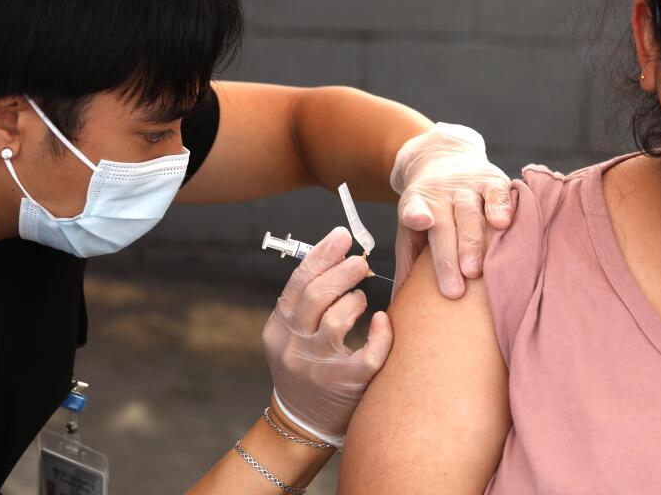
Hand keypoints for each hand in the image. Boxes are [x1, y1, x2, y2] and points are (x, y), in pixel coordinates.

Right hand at [262, 227, 392, 446]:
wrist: (302, 424)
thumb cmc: (306, 368)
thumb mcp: (292, 335)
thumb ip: (307, 302)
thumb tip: (335, 256)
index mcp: (279, 329)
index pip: (297, 283)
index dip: (321, 255)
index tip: (341, 236)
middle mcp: (293, 347)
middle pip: (316, 296)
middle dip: (342, 271)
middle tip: (360, 261)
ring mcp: (317, 368)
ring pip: (337, 321)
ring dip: (355, 300)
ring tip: (361, 297)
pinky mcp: (344, 386)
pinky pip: (367, 354)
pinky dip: (379, 334)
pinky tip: (381, 321)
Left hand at [391, 123, 512, 298]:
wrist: (441, 158)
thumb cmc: (428, 212)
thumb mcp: (410, 232)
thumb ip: (407, 266)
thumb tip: (397, 313)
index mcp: (415, 206)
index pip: (414, 210)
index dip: (416, 214)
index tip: (420, 222)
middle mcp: (440, 195)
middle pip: (445, 226)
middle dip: (448, 258)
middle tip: (454, 291)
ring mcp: (466, 187)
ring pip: (470, 213)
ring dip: (473, 241)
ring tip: (476, 269)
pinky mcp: (491, 180)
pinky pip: (497, 193)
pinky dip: (501, 206)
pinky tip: (503, 223)